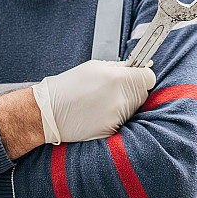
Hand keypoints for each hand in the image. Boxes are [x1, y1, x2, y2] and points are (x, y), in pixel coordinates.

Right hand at [31, 60, 154, 143]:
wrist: (47, 113)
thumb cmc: (68, 86)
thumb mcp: (94, 67)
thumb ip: (119, 68)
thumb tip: (138, 66)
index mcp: (117, 79)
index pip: (148, 77)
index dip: (143, 75)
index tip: (138, 75)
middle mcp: (120, 99)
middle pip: (143, 93)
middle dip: (134, 89)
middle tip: (115, 88)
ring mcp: (116, 117)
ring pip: (133, 108)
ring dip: (124, 103)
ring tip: (102, 101)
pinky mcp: (111, 131)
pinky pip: (122, 121)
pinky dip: (115, 117)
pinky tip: (98, 113)